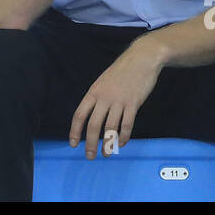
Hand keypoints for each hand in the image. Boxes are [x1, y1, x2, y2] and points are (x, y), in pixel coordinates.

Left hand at [69, 39, 161, 157]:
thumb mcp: (103, 81)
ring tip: (106, 154)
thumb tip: (92, 116)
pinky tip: (121, 143)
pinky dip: (124, 136)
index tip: (73, 144)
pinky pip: (127, 124)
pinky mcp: (134, 103)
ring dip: (107, 144)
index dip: (74, 131)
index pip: (79, 114)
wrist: (141, 58)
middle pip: (93, 125)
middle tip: (90, 156)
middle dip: (90, 143)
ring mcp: (119, 100)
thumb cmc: (122, 71)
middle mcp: (104, 97)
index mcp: (93, 92)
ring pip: (110, 128)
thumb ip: (97, 97)